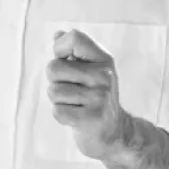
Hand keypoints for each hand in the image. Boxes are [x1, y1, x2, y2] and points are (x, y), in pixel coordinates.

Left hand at [46, 29, 132, 159]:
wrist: (115, 134)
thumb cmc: (96, 99)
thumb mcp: (91, 71)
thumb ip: (74, 53)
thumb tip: (57, 34)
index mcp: (104, 60)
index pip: (74, 38)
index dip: (60, 49)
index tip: (65, 62)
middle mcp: (104, 76)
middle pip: (53, 68)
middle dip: (55, 81)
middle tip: (72, 91)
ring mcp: (99, 97)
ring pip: (53, 91)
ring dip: (58, 101)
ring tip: (76, 105)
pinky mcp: (91, 119)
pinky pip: (57, 111)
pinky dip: (61, 115)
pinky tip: (76, 117)